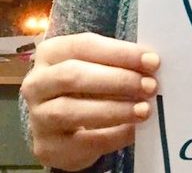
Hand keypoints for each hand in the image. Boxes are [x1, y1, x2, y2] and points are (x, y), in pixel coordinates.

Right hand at [20, 33, 159, 170]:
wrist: (62, 130)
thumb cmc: (86, 89)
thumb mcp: (99, 69)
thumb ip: (119, 64)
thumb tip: (152, 64)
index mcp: (51, 53)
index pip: (84, 46)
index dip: (120, 53)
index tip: (152, 61)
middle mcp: (37, 83)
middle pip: (73, 75)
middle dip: (118, 80)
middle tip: (150, 86)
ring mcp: (38, 116)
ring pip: (71, 110)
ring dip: (114, 109)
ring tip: (144, 110)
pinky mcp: (48, 146)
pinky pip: (82, 141)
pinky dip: (112, 135)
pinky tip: (133, 130)